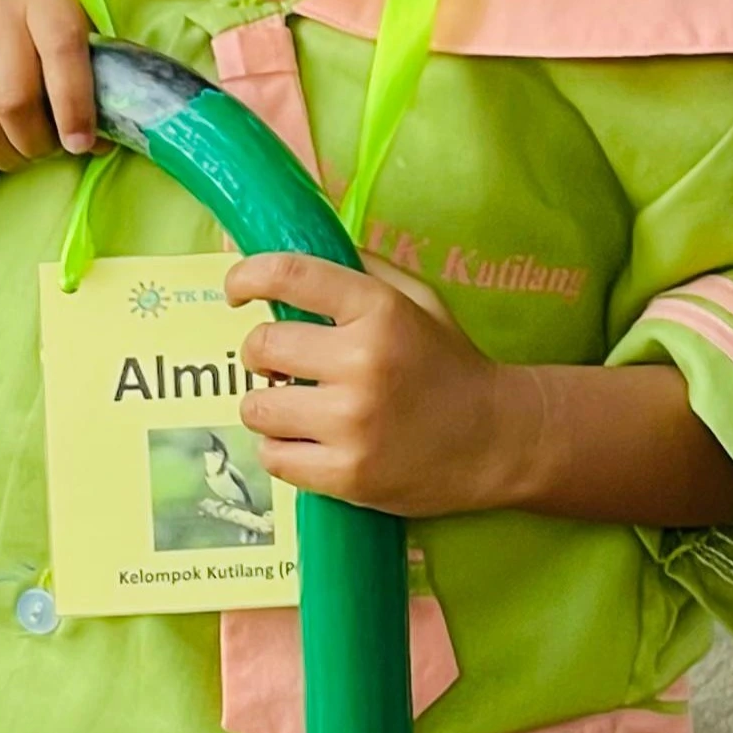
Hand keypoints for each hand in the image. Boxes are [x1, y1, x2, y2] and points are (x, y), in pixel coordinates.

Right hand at [0, 0, 96, 172]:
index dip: (74, 107)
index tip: (81, 145)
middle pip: (14, 98)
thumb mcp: (54, 15)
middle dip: (35, 142)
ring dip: (0, 153)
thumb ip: (79, 67)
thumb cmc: (16, 8)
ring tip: (14, 155)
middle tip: (44, 152)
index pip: (62, 52)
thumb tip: (94, 141)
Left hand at [228, 251, 534, 519]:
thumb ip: (360, 271)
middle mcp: (362, 361)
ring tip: (302, 407)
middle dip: (263, 353)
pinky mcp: (345, 474)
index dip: (248, 275)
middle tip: (286, 363)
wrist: (495, 438)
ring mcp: (351, 422)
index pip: (291, 274)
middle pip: (260, 347)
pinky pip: (272, 457)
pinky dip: (283, 449)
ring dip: (270, 406)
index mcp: (380, 309)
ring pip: (256, 407)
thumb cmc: (448, 362)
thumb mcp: (418, 300)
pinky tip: (312, 442)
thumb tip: (290, 259)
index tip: (237, 288)